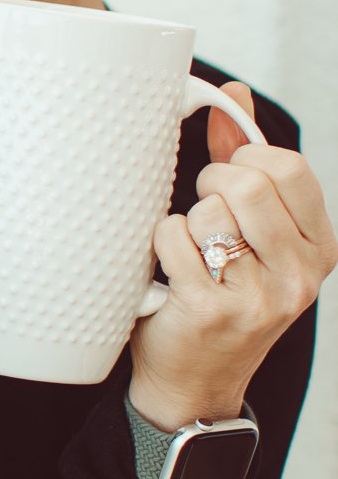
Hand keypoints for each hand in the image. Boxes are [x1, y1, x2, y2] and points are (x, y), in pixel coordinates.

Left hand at [128, 82, 337, 431]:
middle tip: (201, 207)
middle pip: (250, 183)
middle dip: (211, 182)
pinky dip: (160, 244)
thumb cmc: (221, 297)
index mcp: (319, 249)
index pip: (292, 167)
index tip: (230, 176)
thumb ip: (246, 164)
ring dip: (186, 220)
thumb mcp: (253, 236)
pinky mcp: (210, 310)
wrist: (196, 383)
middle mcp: (299, 275)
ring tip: (189, 250)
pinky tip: (168, 271)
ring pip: (210, 210)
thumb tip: (233, 96)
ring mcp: (258, 296)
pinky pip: (173, 238)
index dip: (248, 158)